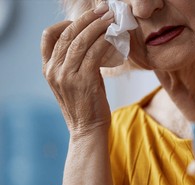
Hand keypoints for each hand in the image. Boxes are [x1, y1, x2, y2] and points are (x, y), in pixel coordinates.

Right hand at [41, 5, 120, 136]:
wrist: (88, 130)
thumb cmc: (85, 107)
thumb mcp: (72, 84)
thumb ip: (74, 64)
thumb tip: (93, 44)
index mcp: (48, 70)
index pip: (48, 37)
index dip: (65, 23)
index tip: (82, 20)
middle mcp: (53, 71)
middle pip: (67, 34)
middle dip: (87, 19)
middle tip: (103, 11)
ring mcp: (67, 75)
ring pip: (81, 40)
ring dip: (98, 26)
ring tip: (111, 19)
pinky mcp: (84, 80)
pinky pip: (95, 53)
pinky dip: (105, 41)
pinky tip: (113, 37)